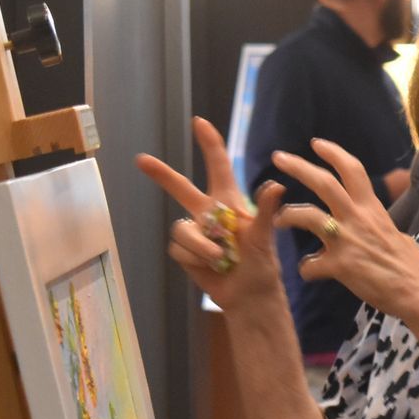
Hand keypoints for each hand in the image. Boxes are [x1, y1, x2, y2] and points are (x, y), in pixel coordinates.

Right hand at [136, 117, 288, 312]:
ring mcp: (196, 232)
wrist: (248, 296)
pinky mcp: (186, 250)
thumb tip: (276, 186)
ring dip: (201, 246)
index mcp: (230, 203)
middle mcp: (209, 213)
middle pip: (180, 188)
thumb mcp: (265, 238)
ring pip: (183, 229)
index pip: (218, 167)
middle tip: (141, 159)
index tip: (199, 122)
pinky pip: (180, 248)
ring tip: (222, 258)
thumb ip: (266, 211)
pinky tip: (211, 266)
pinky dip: (196, 259)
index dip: (209, 144)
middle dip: (161, 174)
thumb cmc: (261, 265)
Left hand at [275, 138, 418, 321]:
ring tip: (277, 219)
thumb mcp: (396, 235)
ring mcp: (348, 240)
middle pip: (323, 182)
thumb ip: (377, 226)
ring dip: (288, 215)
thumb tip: (375, 226)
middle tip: (278, 157)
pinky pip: (310, 264)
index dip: (333, 153)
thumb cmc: (413, 268)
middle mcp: (358, 218)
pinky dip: (307, 268)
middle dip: (298, 167)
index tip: (317, 143)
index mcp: (373, 209)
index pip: (353, 170)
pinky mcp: (341, 266)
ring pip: (307, 215)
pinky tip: (310, 272)